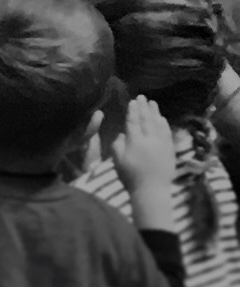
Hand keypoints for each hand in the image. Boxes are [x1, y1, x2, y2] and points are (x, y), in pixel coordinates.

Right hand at [114, 93, 178, 211]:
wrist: (151, 190)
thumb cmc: (130, 177)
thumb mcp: (117, 161)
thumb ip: (117, 145)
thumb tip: (122, 134)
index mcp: (135, 142)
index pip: (133, 122)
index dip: (133, 111)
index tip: (132, 101)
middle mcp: (149, 140)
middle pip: (146, 120)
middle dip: (144, 107)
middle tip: (142, 97)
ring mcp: (161, 144)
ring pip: (158, 124)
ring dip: (155, 112)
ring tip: (152, 103)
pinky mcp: (169, 149)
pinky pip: (167, 132)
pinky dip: (164, 123)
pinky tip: (162, 118)